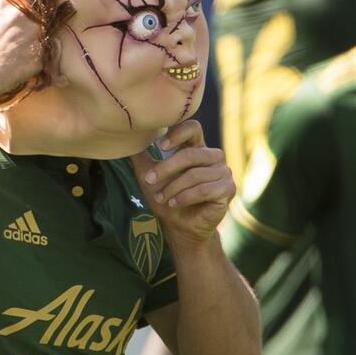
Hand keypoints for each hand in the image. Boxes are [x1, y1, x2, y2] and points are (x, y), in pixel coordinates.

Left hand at [128, 121, 234, 250]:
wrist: (180, 226)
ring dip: (174, 187)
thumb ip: (141, 156)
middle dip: (167, 168)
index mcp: (197, 148)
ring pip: (196, 174)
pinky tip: (174, 203)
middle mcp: (213, 157)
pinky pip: (205, 189)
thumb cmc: (166, 197)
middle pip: (192, 153)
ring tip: (162, 198)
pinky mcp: (227, 189)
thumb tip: (128, 138)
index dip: (178, 133)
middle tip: (149, 180)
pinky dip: (185, 197)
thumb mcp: (149, 175)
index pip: (193, 128)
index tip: (159, 146)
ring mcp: (223, 173)